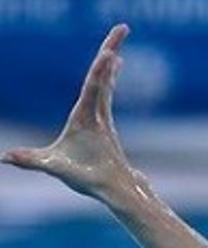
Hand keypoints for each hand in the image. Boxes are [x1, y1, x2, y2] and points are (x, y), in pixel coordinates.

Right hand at [2, 24, 137, 198]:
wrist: (117, 188)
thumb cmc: (89, 177)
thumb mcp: (57, 167)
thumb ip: (31, 160)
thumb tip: (4, 157)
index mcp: (87, 118)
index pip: (95, 88)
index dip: (101, 70)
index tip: (111, 52)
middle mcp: (99, 113)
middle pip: (104, 75)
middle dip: (111, 49)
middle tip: (123, 27)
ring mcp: (103, 117)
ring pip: (106, 82)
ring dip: (109, 60)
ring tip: (115, 43)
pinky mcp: (104, 122)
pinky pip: (106, 91)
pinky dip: (107, 74)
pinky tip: (114, 67)